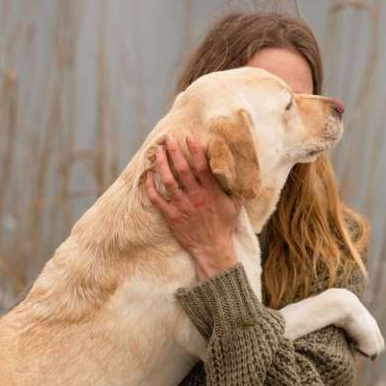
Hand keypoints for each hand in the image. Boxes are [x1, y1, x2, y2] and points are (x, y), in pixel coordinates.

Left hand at [145, 132, 242, 277]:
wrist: (212, 248)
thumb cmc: (224, 226)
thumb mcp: (235, 205)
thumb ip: (234, 187)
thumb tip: (237, 170)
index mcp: (211, 192)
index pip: (202, 166)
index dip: (194, 150)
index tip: (188, 136)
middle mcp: (196, 197)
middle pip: (182, 169)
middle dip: (174, 151)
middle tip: (168, 137)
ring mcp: (182, 207)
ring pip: (168, 181)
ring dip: (161, 164)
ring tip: (157, 151)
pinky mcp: (172, 217)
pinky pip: (158, 199)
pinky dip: (151, 187)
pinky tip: (148, 175)